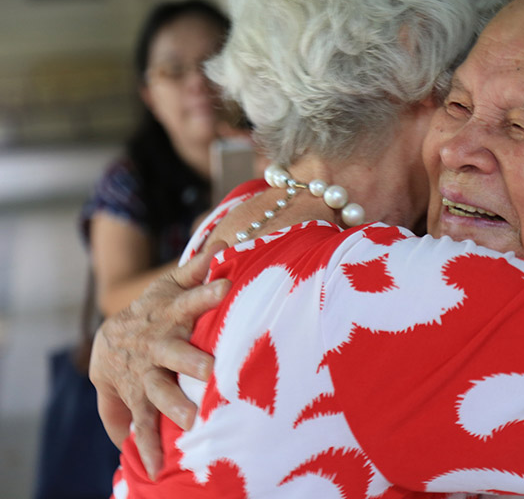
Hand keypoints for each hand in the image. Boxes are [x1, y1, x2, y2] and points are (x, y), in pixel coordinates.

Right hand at [89, 242, 228, 478]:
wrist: (110, 338)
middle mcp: (157, 347)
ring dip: (173, 407)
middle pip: (173, 353)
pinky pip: (142, 425)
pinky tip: (158, 467)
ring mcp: (144, 375)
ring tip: (192, 423)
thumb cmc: (156, 309)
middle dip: (191, 361)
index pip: (191, 300)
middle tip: (210, 370)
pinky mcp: (136, 399)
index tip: (227, 285)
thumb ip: (199, 268)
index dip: (207, 293)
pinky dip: (148, 447)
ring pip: (157, 392)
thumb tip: (224, 243)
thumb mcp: (172, 285)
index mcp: (170, 317)